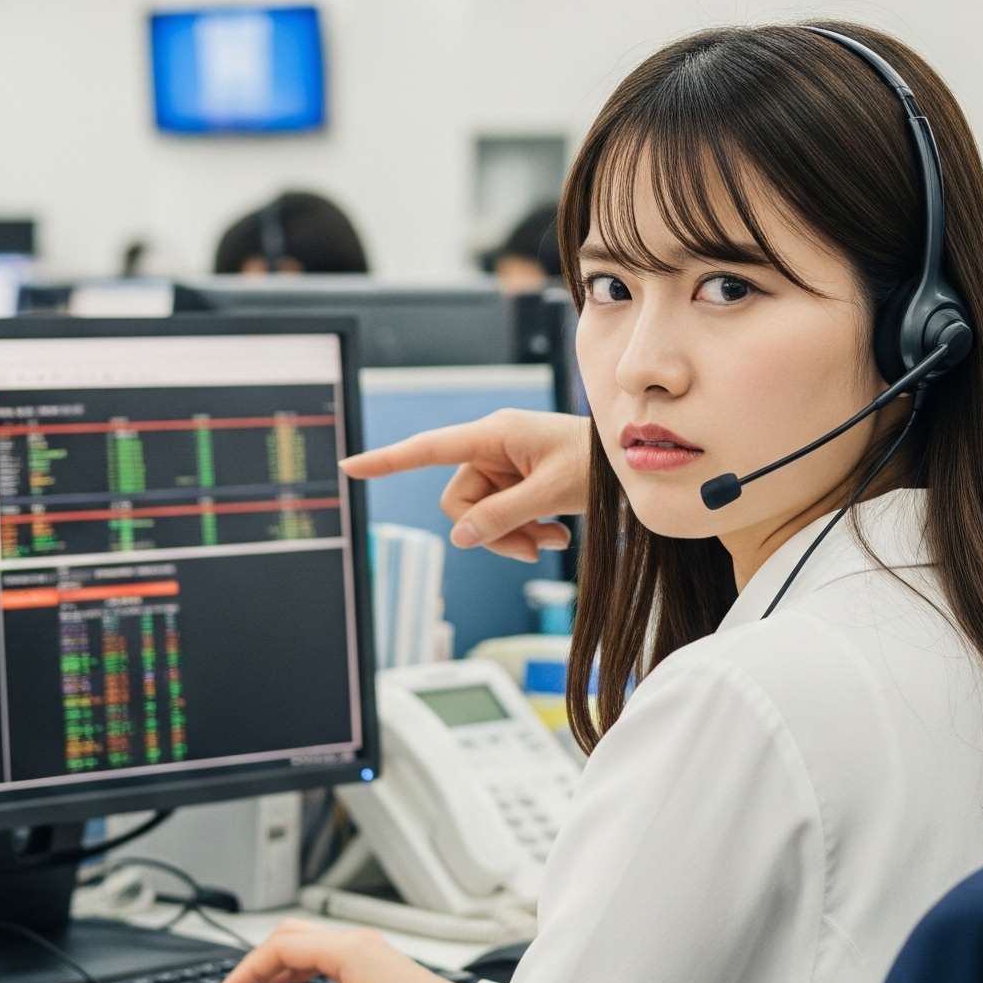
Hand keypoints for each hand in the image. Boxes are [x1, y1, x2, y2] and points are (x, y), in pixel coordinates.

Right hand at [218, 918, 470, 982]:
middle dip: (259, 961)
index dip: (249, 968)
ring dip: (279, 967)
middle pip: (291, 937)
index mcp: (346, 948)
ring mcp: (363, 950)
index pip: (282, 945)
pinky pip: (324, 958)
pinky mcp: (370, 963)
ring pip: (308, 947)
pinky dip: (301, 972)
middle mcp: (353, 941)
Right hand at [340, 409, 590, 562]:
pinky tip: (555, 535)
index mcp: (495, 434)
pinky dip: (525, 532)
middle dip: (492, 531)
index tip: (350, 466)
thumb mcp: (552, 492)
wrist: (632, 463)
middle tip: (533, 547)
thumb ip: (504, 516)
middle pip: (460, 501)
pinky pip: (502, 516)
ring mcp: (505, 465)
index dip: (388, 461)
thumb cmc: (598, 463)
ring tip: (552, 540)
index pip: (429, 448)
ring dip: (514, 536)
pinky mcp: (518, 482)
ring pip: (482, 516)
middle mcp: (494, 446)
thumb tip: (460, 538)